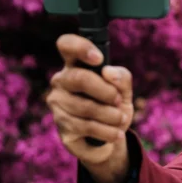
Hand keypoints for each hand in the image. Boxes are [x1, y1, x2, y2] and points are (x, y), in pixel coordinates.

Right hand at [46, 34, 133, 173]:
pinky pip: (86, 127)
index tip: (99, 59)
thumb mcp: (124, 89)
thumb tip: (108, 72)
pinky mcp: (62, 128)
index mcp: (75, 65)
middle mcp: (61, 81)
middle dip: (106, 91)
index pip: (66, 45)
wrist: (111, 137)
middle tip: (119, 100)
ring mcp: (58, 105)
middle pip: (79, 79)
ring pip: (85, 107)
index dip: (80, 47)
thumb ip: (121, 77)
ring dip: (111, 115)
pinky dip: (107, 131)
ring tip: (121, 119)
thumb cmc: (114, 105)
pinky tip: (116, 134)